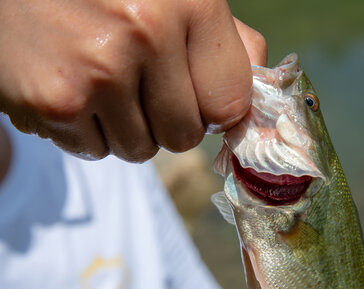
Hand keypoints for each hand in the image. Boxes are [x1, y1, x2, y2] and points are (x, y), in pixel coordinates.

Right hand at [0, 0, 265, 161]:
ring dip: (126, 128)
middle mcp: (147, 33)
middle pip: (184, 136)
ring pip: (140, 150)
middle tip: (139, 85)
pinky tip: (71, 86)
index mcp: (191, 2)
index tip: (196, 99)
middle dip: (166, 121)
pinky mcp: (54, 101)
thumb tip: (262, 90)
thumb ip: (226, 40)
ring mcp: (98, 70)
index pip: (231, 104)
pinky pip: (95, 151)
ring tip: (100, 81)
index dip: (214, 110)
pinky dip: (85, 131)